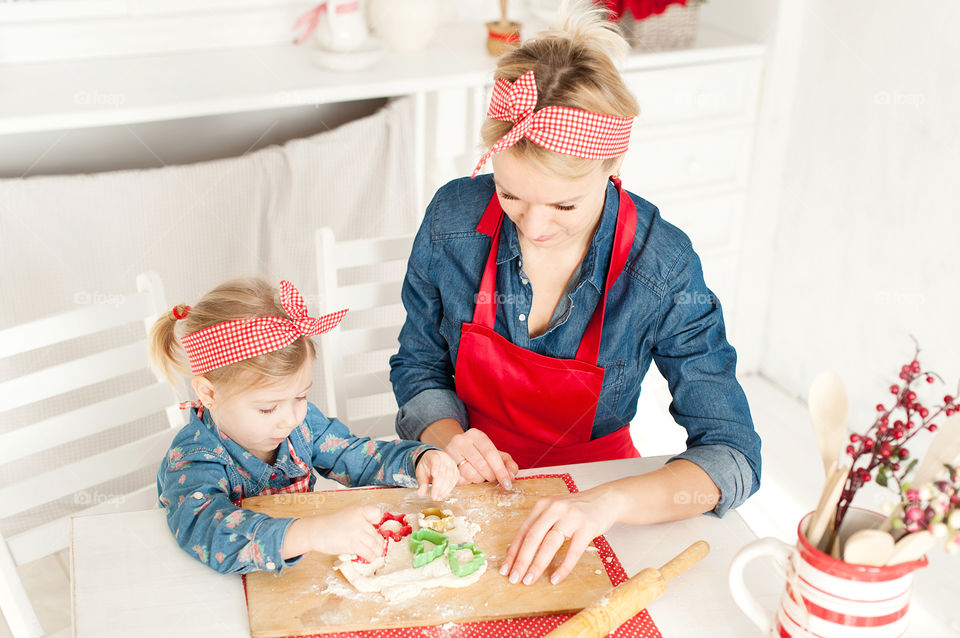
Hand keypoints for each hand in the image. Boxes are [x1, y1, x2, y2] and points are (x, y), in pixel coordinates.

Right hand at [308, 504, 383, 562]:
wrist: (317, 531)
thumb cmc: (331, 525)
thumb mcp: (348, 515)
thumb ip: (361, 519)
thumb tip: (373, 531)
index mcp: (359, 511)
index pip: (377, 513)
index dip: (377, 521)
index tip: (375, 526)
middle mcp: (359, 520)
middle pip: (377, 533)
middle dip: (378, 542)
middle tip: (378, 546)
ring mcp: (357, 532)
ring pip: (375, 544)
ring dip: (377, 551)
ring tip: (377, 554)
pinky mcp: (353, 544)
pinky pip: (368, 553)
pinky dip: (371, 557)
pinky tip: (370, 558)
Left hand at [414, 449, 458, 499]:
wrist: (433, 461)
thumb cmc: (427, 466)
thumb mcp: (421, 473)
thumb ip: (421, 483)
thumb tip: (420, 493)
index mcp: (434, 456)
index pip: (435, 460)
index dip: (435, 467)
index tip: (434, 475)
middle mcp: (445, 459)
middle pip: (443, 472)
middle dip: (438, 486)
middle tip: (433, 496)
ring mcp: (452, 465)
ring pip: (450, 478)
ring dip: (444, 489)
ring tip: (437, 497)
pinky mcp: (456, 472)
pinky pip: (453, 481)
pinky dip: (448, 490)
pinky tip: (442, 495)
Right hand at [444, 428, 517, 488]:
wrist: (456, 453)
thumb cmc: (480, 456)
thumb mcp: (496, 455)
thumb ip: (508, 464)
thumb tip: (511, 476)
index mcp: (476, 435)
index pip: (490, 453)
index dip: (500, 470)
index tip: (507, 483)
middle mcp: (461, 440)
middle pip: (481, 464)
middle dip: (490, 476)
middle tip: (492, 479)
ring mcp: (450, 451)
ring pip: (469, 473)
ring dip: (478, 479)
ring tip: (479, 476)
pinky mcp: (444, 465)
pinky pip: (459, 479)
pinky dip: (467, 482)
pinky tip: (469, 478)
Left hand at [500, 489, 622, 585]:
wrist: (605, 500)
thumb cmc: (575, 511)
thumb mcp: (553, 514)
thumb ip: (537, 528)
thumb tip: (515, 552)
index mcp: (542, 506)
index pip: (523, 531)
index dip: (513, 552)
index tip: (505, 569)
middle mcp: (554, 508)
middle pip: (533, 537)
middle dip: (522, 560)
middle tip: (514, 578)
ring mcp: (571, 517)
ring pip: (550, 543)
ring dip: (538, 564)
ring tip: (530, 580)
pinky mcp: (587, 527)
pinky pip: (573, 551)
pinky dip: (564, 567)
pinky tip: (556, 578)